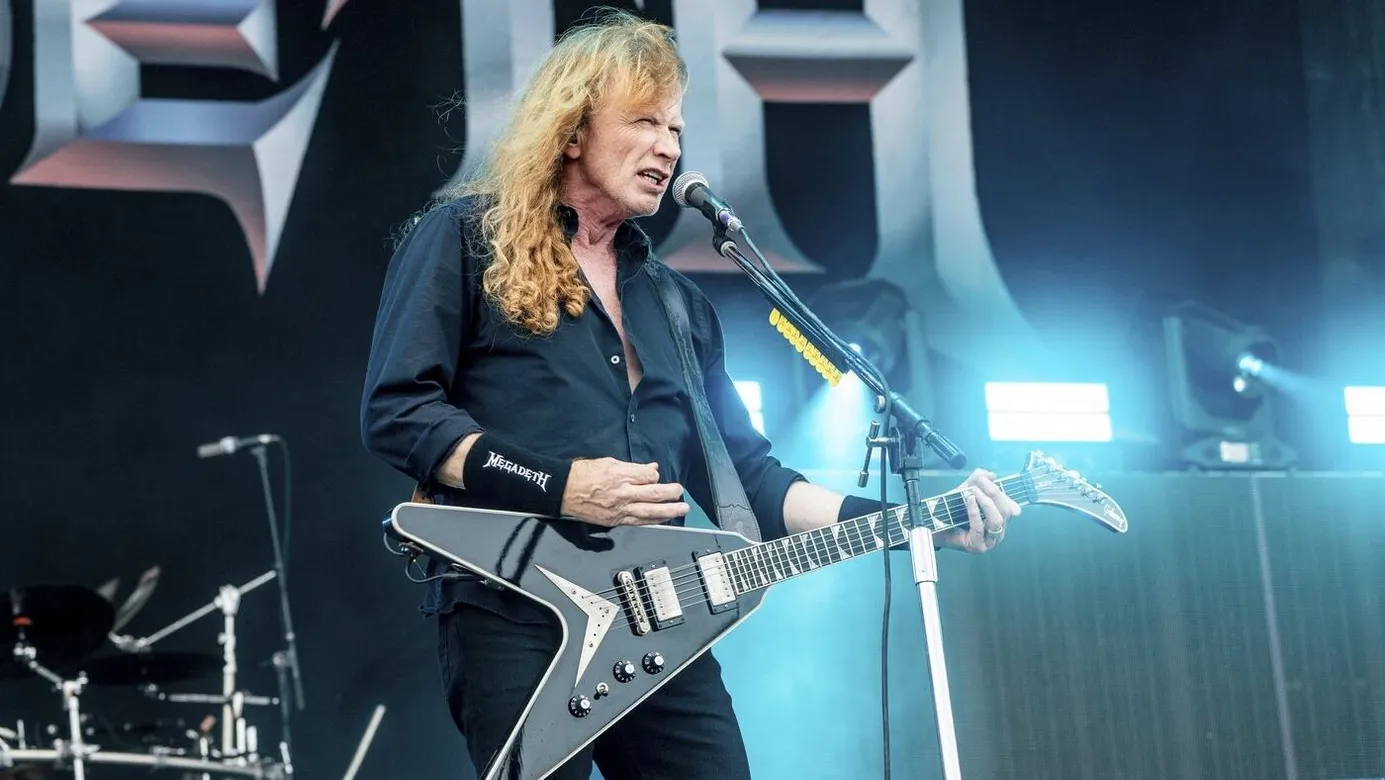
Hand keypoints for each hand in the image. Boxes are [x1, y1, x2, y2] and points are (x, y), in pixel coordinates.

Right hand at [561, 458, 689, 526]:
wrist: (563, 492)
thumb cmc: (582, 475)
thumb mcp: (608, 462)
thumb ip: (632, 467)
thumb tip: (650, 469)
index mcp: (620, 476)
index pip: (647, 476)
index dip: (654, 475)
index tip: (654, 475)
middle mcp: (622, 494)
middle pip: (653, 494)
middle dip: (670, 494)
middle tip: (680, 492)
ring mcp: (619, 510)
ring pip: (649, 512)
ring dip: (668, 511)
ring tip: (681, 509)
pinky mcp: (615, 521)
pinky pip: (638, 522)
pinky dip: (653, 520)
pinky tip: (663, 519)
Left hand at [935, 468, 1020, 552]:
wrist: (933, 529)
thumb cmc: (950, 513)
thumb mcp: (964, 492)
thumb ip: (976, 481)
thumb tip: (991, 475)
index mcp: (999, 520)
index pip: (1010, 506)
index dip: (1000, 491)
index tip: (988, 478)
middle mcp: (997, 532)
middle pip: (1006, 512)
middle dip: (994, 494)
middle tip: (981, 482)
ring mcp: (988, 541)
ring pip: (997, 520)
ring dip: (986, 502)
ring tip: (974, 491)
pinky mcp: (977, 546)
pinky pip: (979, 527)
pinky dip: (975, 512)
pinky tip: (969, 500)